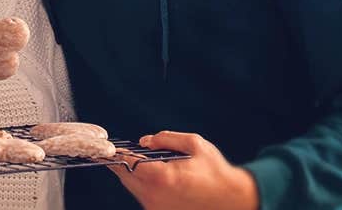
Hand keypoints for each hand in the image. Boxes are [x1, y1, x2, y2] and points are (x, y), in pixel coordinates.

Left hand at [108, 131, 257, 209]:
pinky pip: (143, 197)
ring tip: (139, 162)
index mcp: (162, 177)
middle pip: (126, 177)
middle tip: (118, 152)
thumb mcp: (195, 144)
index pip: (128, 163)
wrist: (232, 200)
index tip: (109, 148)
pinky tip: (153, 177)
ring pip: (133, 188)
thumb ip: (166, 138)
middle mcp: (155, 196)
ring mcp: (156, 208)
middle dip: (123, 163)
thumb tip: (144, 141)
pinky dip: (143, 186)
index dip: (118, 153)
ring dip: (133, 175)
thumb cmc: (215, 171)